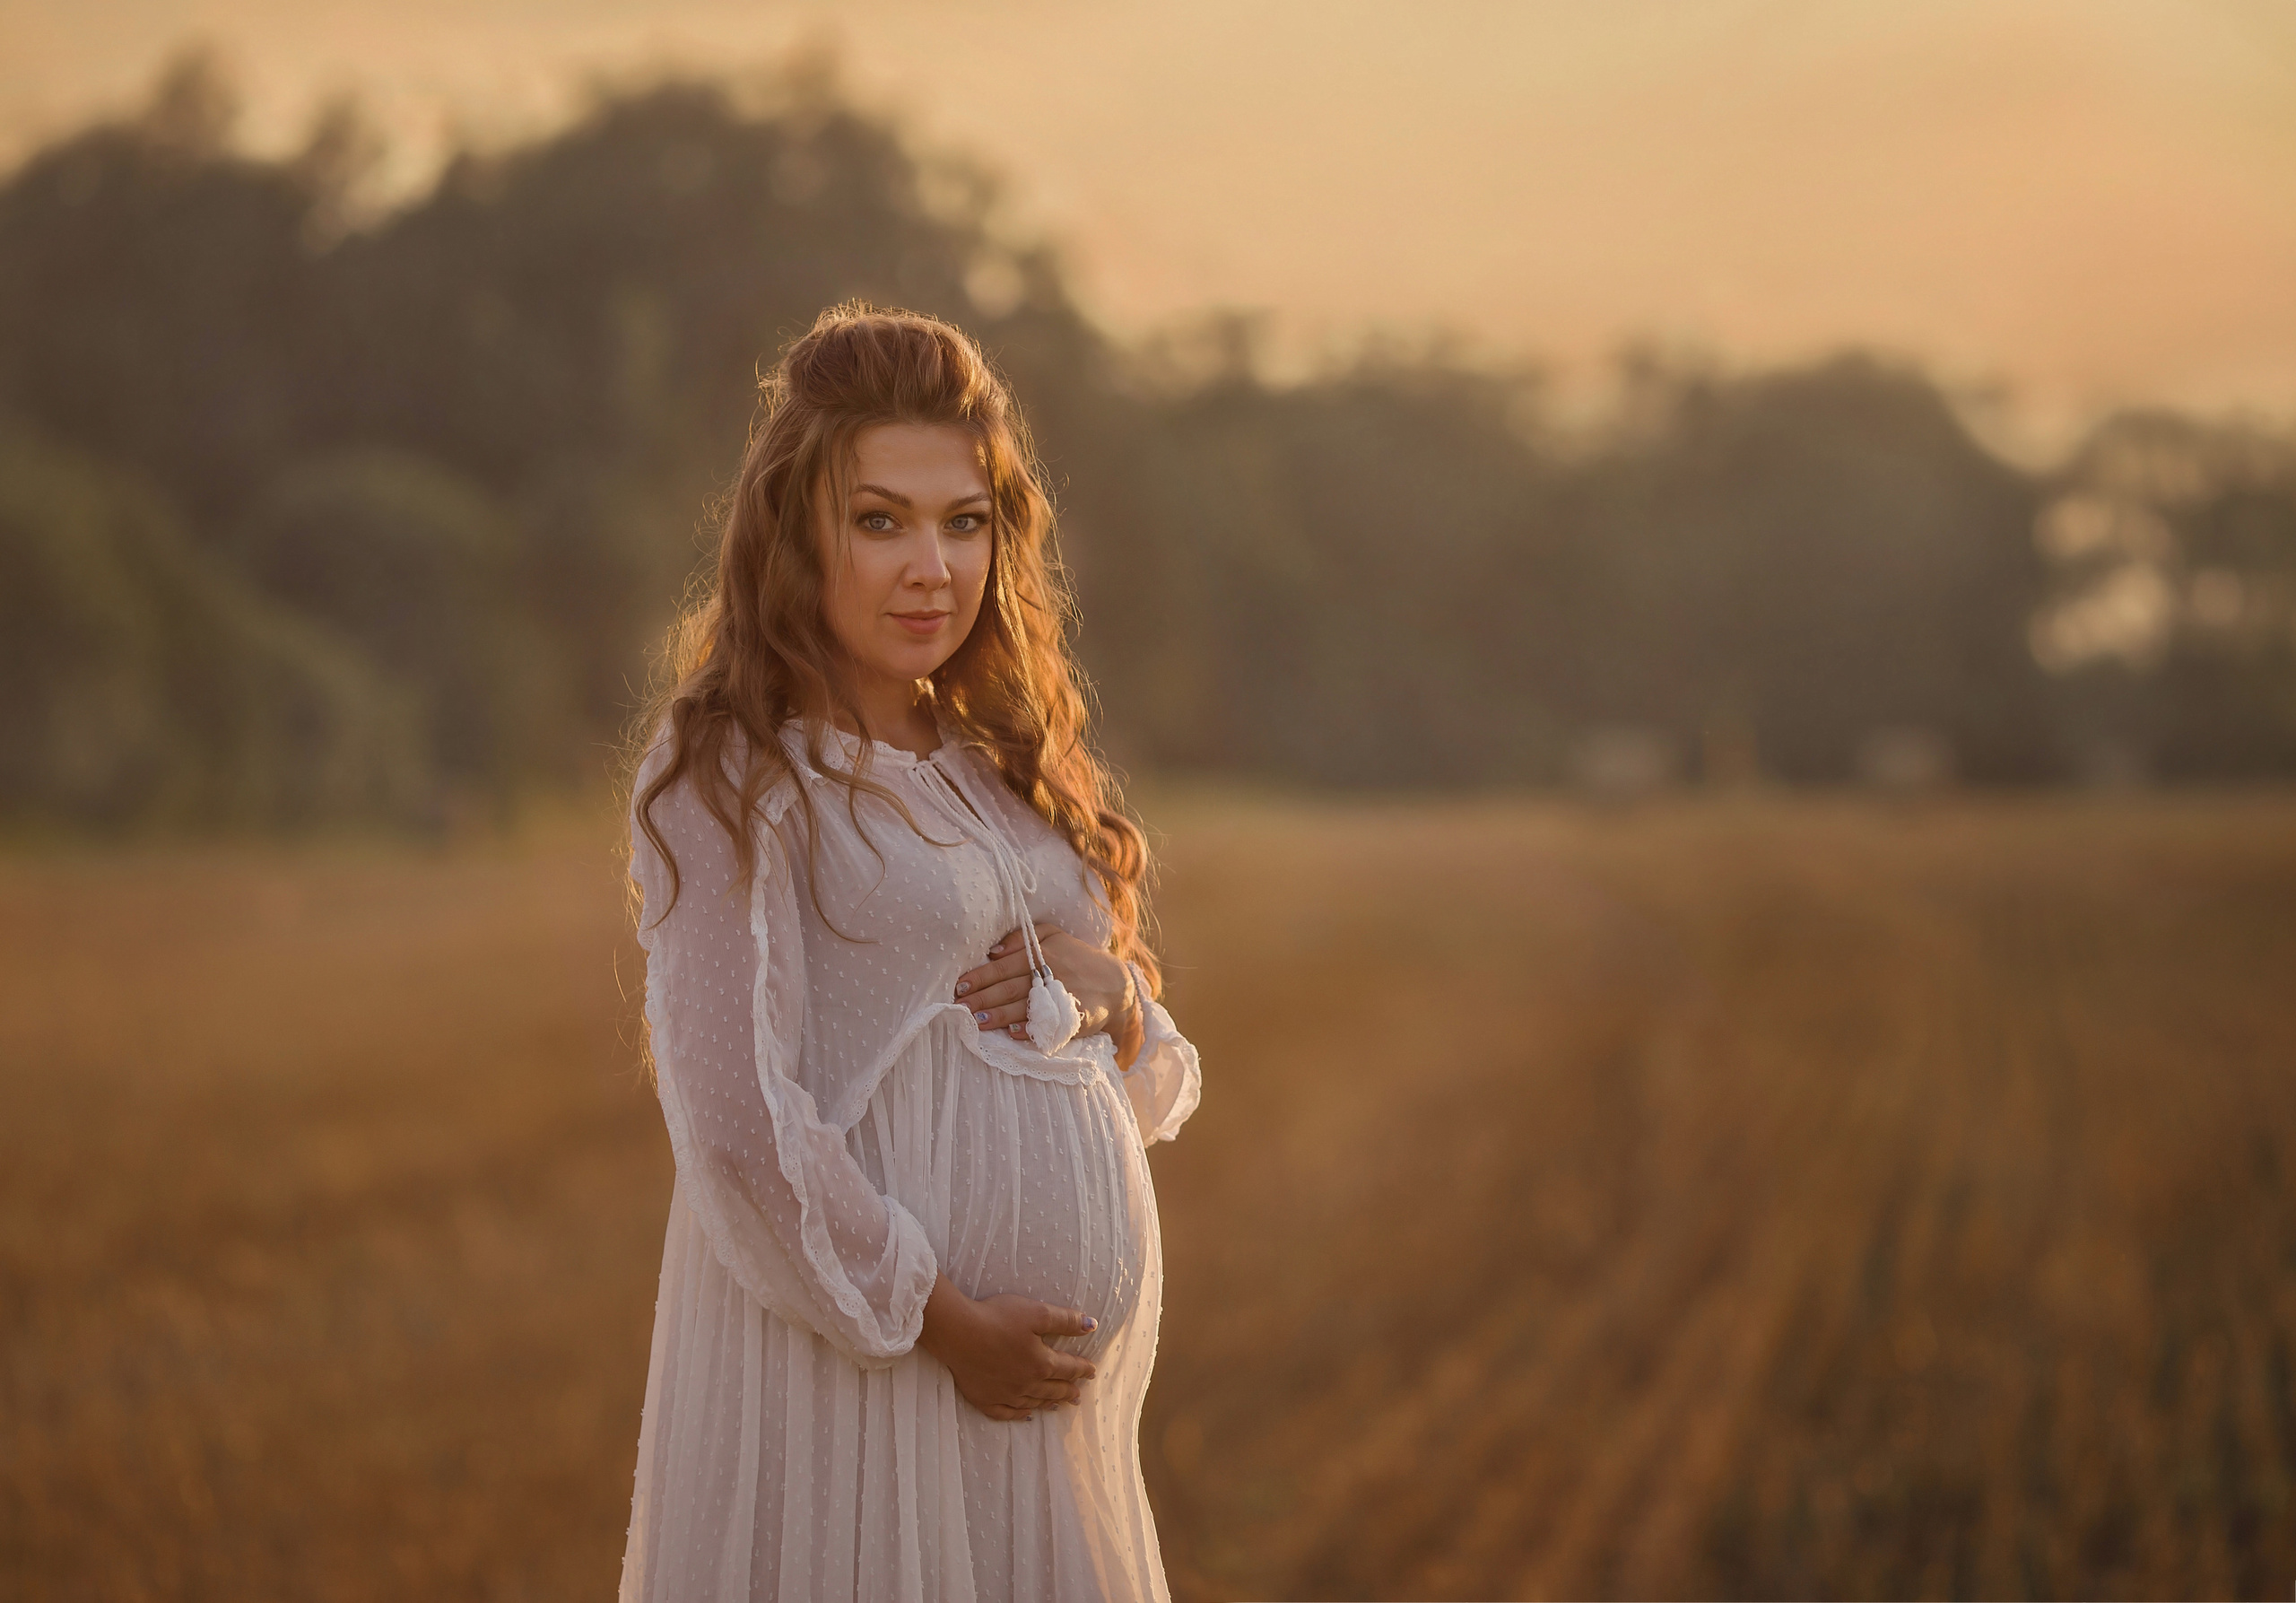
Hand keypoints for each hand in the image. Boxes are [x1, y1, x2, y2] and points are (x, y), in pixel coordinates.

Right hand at [916, 1274, 1097, 1420]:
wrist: (958, 1333)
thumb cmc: (997, 1318)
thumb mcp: (1037, 1313)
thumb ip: (1065, 1320)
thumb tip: (1092, 1325)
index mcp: (1041, 1363)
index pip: (1068, 1368)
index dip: (1082, 1369)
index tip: (1092, 1372)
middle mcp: (1027, 1384)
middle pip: (1053, 1389)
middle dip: (1068, 1391)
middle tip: (1078, 1395)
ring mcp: (1005, 1394)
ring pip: (1033, 1402)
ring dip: (1048, 1403)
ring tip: (1058, 1405)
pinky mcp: (985, 1399)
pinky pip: (1007, 1413)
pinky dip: (1019, 1415)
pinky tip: (1026, 1415)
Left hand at [953, 922, 1143, 1063]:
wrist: (1115, 984)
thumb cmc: (1076, 957)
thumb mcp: (1053, 935)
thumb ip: (1022, 938)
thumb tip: (993, 951)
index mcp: (1042, 955)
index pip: (1005, 966)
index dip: (981, 976)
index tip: (960, 986)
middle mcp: (1050, 976)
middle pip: (1010, 988)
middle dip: (983, 998)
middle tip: (959, 1007)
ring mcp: (1062, 999)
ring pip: (1024, 1008)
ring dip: (998, 1016)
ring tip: (976, 1021)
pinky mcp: (1073, 1019)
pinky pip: (1048, 1026)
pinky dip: (1029, 1030)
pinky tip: (1011, 1034)